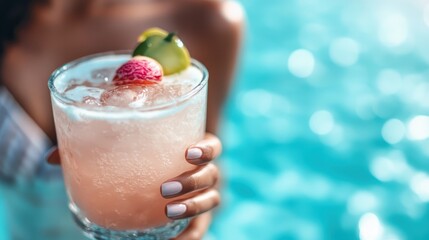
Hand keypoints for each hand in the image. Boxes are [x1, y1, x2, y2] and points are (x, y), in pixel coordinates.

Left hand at [47, 133, 221, 239]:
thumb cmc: (142, 158)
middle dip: (192, 182)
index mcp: (190, 150)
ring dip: (193, 206)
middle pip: (212, 175)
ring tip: (168, 211)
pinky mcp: (198, 219)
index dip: (206, 149)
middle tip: (164, 188)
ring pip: (212, 200)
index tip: (187, 153)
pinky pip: (200, 229)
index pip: (212, 146)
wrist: (158, 176)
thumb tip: (52, 159)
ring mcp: (202, 196)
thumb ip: (91, 150)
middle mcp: (202, 172)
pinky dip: (189, 235)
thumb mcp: (123, 151)